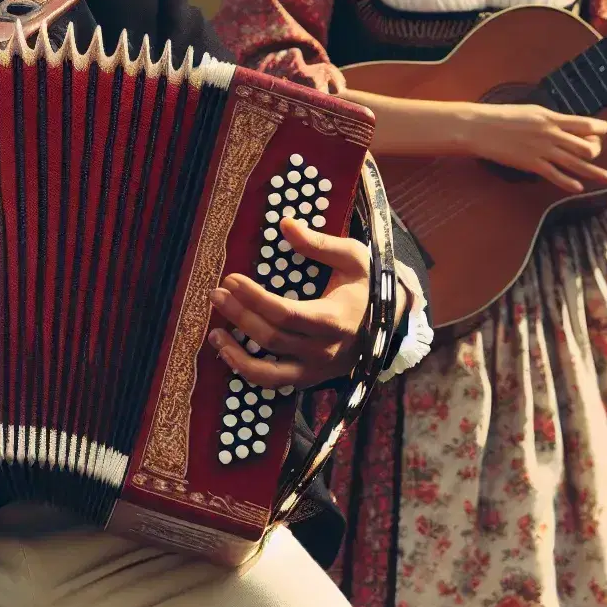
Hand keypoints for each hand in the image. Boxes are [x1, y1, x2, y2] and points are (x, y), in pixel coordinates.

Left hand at [206, 216, 377, 389]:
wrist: (391, 322)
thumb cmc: (368, 284)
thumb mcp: (352, 258)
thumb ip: (318, 244)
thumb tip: (284, 224)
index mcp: (335, 319)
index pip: (285, 313)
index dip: (254, 298)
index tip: (232, 279)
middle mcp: (325, 350)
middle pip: (272, 338)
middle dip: (239, 315)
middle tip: (217, 294)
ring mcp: (317, 369)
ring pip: (269, 371)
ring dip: (236, 354)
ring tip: (214, 333)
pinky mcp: (311, 379)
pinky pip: (275, 383)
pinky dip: (248, 372)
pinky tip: (229, 354)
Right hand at [453, 102, 606, 192]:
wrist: (480, 128)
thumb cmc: (502, 117)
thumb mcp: (530, 111)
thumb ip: (548, 119)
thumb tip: (562, 123)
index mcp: (551, 118)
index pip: (584, 123)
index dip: (599, 127)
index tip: (605, 130)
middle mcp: (551, 134)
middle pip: (586, 145)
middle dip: (596, 151)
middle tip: (596, 154)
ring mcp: (542, 150)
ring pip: (576, 163)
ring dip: (594, 172)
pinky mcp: (532, 164)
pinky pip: (556, 175)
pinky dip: (569, 183)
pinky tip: (578, 188)